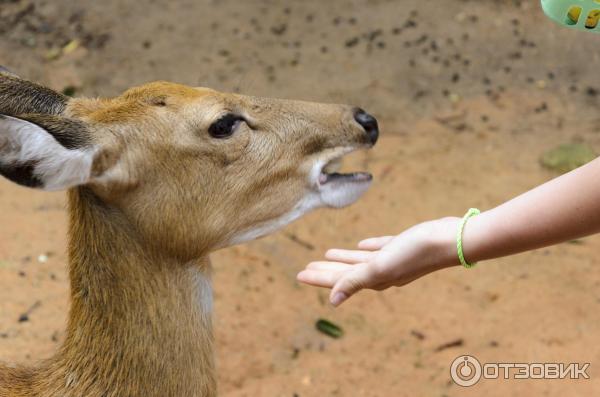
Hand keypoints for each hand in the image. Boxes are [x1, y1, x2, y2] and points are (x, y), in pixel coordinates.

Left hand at [296, 217, 460, 305]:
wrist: (451, 239)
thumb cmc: (416, 253)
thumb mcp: (380, 267)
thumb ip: (355, 281)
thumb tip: (332, 301)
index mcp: (374, 279)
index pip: (339, 280)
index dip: (318, 277)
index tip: (299, 274)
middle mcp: (382, 272)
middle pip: (347, 272)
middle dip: (327, 270)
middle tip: (307, 266)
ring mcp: (393, 259)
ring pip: (361, 260)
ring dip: (344, 258)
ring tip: (327, 253)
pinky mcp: (403, 245)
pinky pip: (379, 247)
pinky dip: (367, 246)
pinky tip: (362, 243)